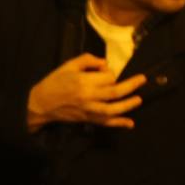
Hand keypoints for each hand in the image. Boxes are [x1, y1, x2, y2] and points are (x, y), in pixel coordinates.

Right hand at [25, 54, 144, 131]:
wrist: (41, 103)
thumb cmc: (54, 82)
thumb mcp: (68, 65)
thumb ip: (87, 60)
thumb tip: (105, 63)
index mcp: (83, 81)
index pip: (107, 76)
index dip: (110, 72)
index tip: (105, 70)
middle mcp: (88, 96)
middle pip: (115, 92)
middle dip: (131, 85)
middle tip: (143, 80)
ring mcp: (89, 110)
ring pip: (114, 109)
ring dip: (129, 105)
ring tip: (139, 99)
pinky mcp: (88, 119)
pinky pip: (106, 122)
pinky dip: (119, 124)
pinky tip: (130, 124)